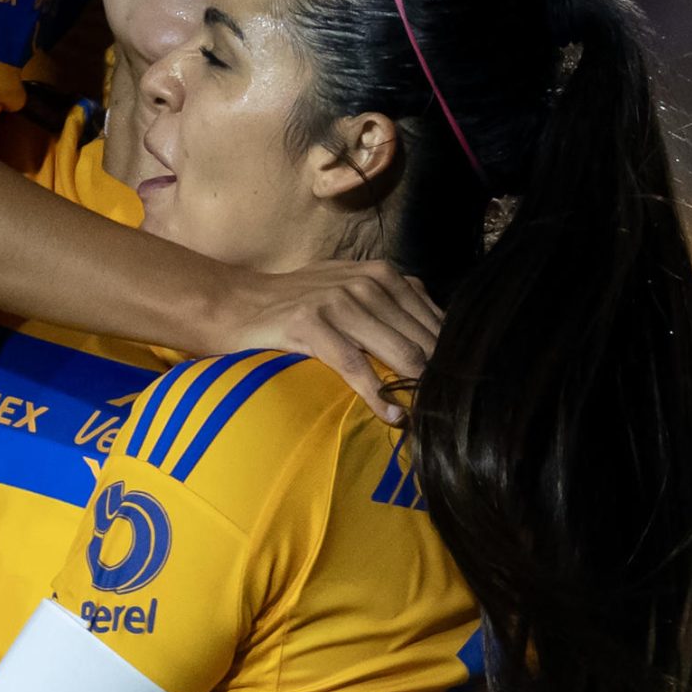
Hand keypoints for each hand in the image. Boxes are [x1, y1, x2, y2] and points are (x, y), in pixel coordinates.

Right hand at [220, 260, 442, 422]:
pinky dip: (379, 397)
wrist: (235, 303)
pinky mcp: (311, 325)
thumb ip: (393, 302)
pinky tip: (392, 416)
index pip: (436, 321)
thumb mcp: (350, 287)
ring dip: (416, 390)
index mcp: (383, 274)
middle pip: (424, 341)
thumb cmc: (297, 301)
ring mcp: (338, 302)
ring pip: (399, 354)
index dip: (450, 358)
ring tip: (426, 417)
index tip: (455, 389)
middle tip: (445, 411)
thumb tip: (440, 335)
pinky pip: (357, 368)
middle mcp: (366, 283)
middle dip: (438, 377)